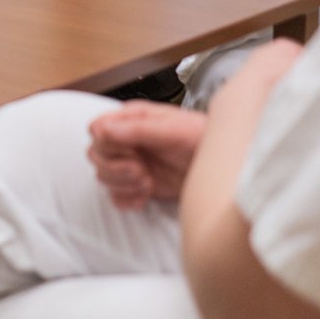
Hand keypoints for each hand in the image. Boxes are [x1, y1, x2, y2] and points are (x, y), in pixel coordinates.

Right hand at [88, 101, 207, 208]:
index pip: (97, 130)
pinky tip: (146, 195)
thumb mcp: (173, 130)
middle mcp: (127, 140)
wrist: (224, 168)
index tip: (133, 152)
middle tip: (142, 171)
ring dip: (124, 184)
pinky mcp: (137, 185)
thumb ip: (137, 129)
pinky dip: (128, 199)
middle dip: (116, 168)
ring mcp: (131, 163)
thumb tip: (103, 130)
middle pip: (95, 155)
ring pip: (103, 176)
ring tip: (149, 183)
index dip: (108, 144)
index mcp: (132, 119)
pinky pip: (115, 196)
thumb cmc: (203, 140)